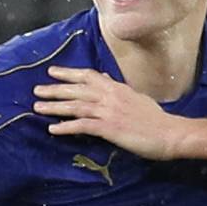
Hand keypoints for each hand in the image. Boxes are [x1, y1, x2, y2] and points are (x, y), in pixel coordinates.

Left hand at [33, 67, 185, 159]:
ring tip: (37, 108)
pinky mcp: (109, 128)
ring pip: (75, 105)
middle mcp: (110, 95)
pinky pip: (82, 125)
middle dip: (54, 89)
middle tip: (37, 90)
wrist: (169, 133)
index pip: (88, 75)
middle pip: (76, 89)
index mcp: (116, 87)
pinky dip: (66, 127)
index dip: (68, 73)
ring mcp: (108, 111)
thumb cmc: (156, 119)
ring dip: (55, 107)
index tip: (53, 72)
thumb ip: (119, 88)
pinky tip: (53, 129)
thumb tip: (106, 78)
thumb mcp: (136, 97)